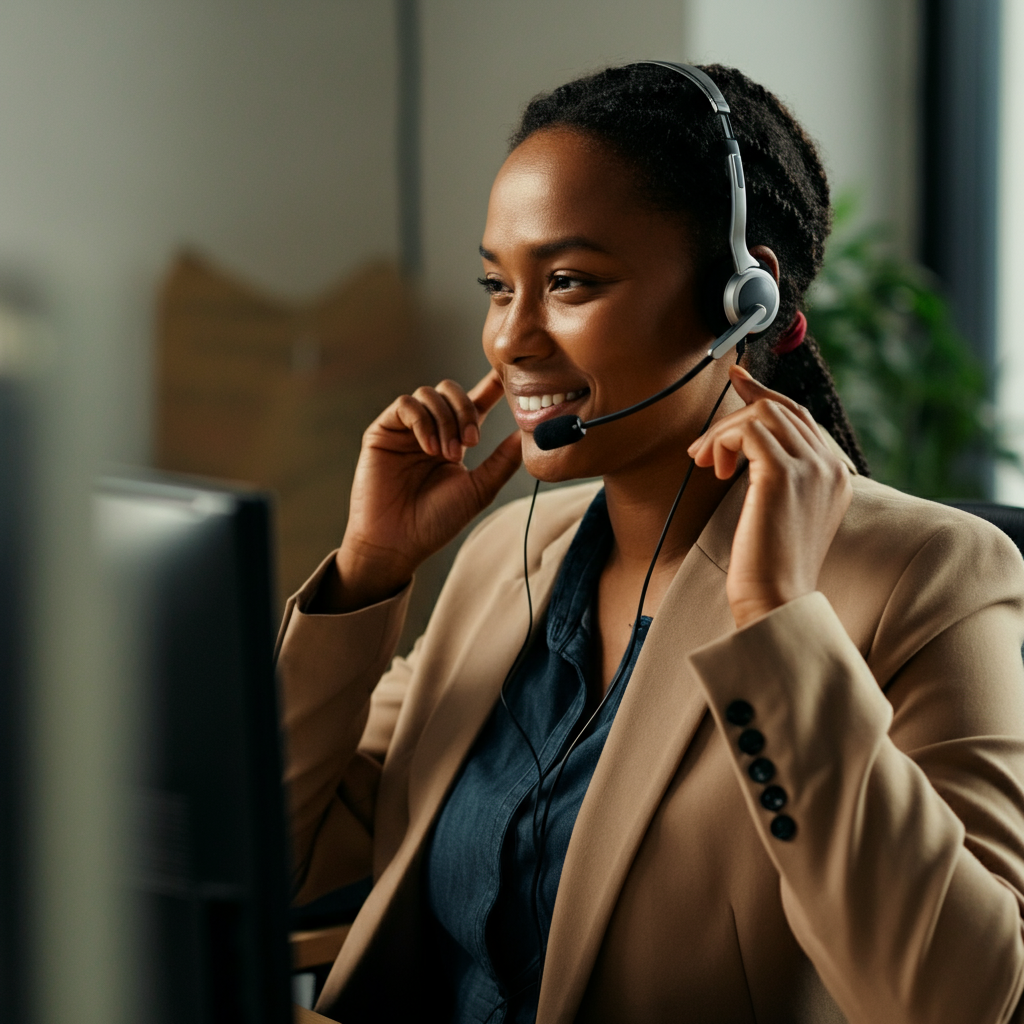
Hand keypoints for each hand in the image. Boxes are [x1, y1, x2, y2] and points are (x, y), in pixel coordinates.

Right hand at [322, 371, 521, 611]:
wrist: (398, 541)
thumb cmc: (437, 521)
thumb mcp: (478, 489)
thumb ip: (502, 460)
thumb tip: (527, 433)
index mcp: (455, 439)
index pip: (475, 402)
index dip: (490, 385)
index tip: (507, 374)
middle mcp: (431, 429)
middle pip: (451, 391)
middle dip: (466, 410)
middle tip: (471, 443)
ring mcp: (406, 429)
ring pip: (429, 394)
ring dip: (445, 420)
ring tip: (447, 454)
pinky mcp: (383, 431)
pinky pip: (405, 405)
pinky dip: (422, 420)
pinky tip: (429, 447)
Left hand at [687, 365, 851, 629]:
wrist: (776, 599)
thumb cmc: (770, 566)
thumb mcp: (781, 513)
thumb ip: (777, 476)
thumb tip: (746, 441)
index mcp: (836, 474)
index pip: (800, 416)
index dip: (765, 395)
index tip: (738, 380)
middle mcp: (831, 465)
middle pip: (780, 409)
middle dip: (733, 419)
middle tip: (702, 451)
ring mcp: (811, 467)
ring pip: (762, 414)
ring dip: (723, 432)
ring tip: (706, 464)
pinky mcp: (783, 473)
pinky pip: (748, 430)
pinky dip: (723, 440)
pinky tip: (715, 467)